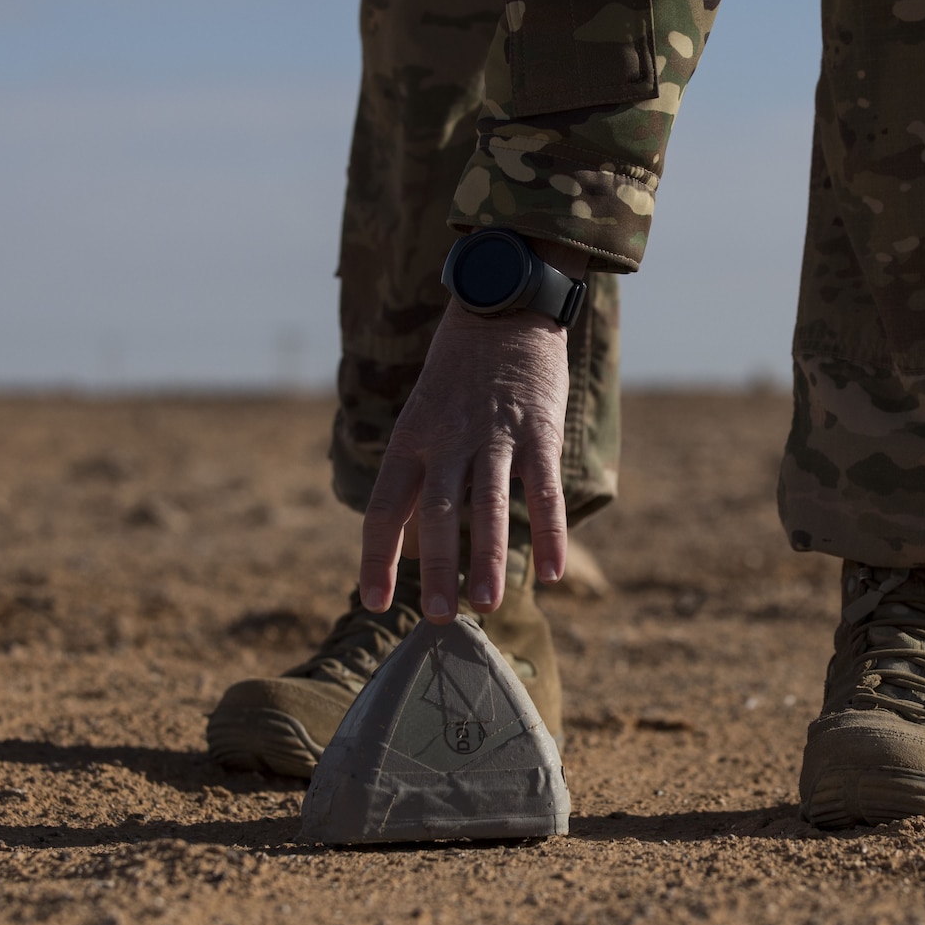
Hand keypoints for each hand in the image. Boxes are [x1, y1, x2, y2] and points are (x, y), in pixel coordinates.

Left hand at [358, 292, 575, 621]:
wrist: (504, 305)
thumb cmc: (461, 372)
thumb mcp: (425, 413)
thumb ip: (424, 472)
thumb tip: (417, 540)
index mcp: (411, 437)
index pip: (385, 506)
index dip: (377, 557)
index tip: (374, 602)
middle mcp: (448, 439)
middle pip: (438, 514)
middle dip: (438, 569)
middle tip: (441, 619)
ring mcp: (494, 435)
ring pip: (490, 507)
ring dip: (488, 560)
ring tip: (487, 606)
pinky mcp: (538, 430)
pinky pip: (543, 490)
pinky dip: (549, 533)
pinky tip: (551, 573)